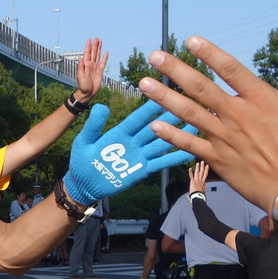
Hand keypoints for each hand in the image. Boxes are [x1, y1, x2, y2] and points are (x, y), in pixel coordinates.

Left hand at [63, 99, 195, 204]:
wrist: (84, 185)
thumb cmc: (81, 161)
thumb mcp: (84, 141)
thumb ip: (93, 125)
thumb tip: (100, 106)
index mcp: (120, 132)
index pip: (138, 118)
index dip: (150, 107)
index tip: (164, 93)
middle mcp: (133, 141)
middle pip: (155, 127)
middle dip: (171, 116)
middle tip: (189, 103)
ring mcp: (139, 155)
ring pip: (161, 143)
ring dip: (178, 134)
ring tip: (196, 124)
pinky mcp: (141, 170)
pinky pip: (160, 163)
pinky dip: (173, 158)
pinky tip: (189, 152)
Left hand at [74, 37, 107, 99]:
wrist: (88, 93)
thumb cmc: (83, 85)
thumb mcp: (80, 76)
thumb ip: (80, 67)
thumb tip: (80, 58)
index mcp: (85, 65)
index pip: (87, 53)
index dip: (88, 46)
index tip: (89, 40)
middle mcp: (90, 64)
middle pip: (93, 53)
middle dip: (94, 45)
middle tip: (96, 38)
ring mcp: (95, 67)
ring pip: (98, 56)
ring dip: (99, 49)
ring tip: (100, 42)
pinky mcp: (100, 71)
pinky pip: (103, 63)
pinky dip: (105, 58)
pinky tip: (106, 53)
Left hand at [140, 37, 277, 212]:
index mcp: (262, 100)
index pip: (230, 69)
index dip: (209, 53)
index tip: (190, 40)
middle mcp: (238, 116)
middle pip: (201, 87)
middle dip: (175, 70)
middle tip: (154, 56)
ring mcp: (225, 139)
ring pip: (189, 113)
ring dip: (164, 98)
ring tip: (143, 84)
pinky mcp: (219, 161)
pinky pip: (189, 146)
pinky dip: (171, 135)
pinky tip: (153, 125)